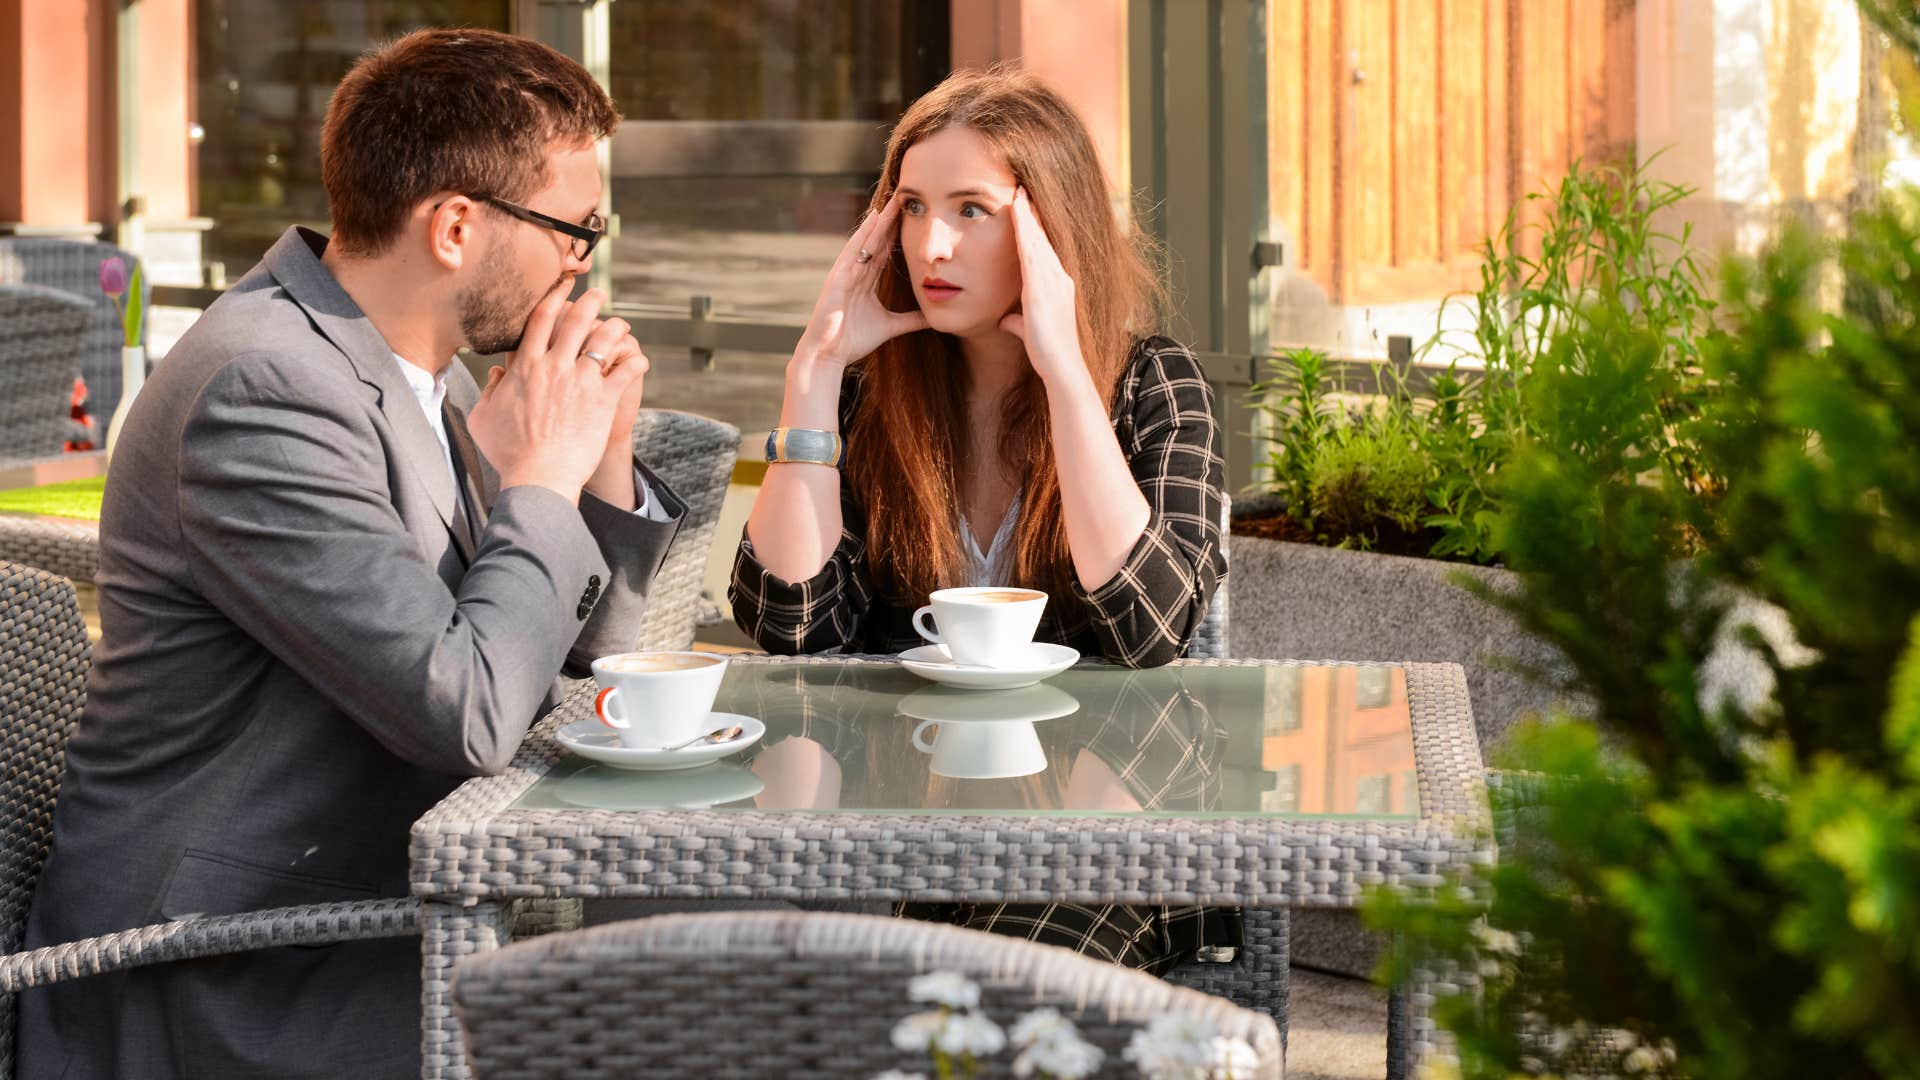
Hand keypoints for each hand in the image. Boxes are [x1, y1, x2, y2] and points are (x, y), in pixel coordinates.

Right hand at [467, 285, 642, 502]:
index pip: (541, 320)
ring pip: (603, 339)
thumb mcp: (483, 418)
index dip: (554, 298)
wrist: (538, 477)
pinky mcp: (603, 399)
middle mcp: (554, 367)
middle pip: (575, 320)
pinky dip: (636, 361)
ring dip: (616, 327)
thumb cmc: (508, 453)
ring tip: (622, 324)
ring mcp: (580, 381)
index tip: (563, 287)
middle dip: (589, 301)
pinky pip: (626, 370)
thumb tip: (500, 372)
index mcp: (525, 367)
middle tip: (599, 294)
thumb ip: (490, 390)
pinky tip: (640, 360)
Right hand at [794, 191, 928, 368]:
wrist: (828, 354)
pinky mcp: (838, 277)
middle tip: (903, 197)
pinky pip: (853, 250)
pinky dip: (863, 234)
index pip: (884, 251)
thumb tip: (932, 317)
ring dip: (879, 221)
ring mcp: (845, 273)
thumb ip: (910, 320)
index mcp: (865, 281)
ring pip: (865, 241)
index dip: (897, 233)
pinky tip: (873, 218)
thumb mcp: (890, 326)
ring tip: (892, 201)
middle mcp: (855, 272)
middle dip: (890, 220)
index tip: (911, 215)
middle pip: (876, 240)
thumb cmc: (852, 341)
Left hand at [998, 187, 1085, 384]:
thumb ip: (1018, 322)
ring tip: (1018, 193)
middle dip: (1032, 214)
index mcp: (1058, 287)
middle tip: (1022, 190)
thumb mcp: (1029, 331)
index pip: (1043, 251)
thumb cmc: (1048, 354)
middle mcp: (1059, 279)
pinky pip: (1031, 251)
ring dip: (1027, 216)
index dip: (1034, 230)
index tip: (1025, 211)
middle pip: (1043, 239)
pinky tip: (1016, 214)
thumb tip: (1006, 320)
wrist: (1062, 367)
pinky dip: (1025, 231)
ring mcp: (1053, 281)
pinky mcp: (1042, 287)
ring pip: (1038, 240)